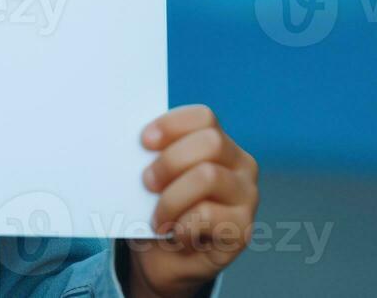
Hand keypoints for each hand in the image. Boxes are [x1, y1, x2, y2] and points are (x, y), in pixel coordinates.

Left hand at [123, 105, 258, 297]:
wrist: (163, 259)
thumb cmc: (157, 209)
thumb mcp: (153, 177)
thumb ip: (151, 156)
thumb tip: (129, 144)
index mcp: (219, 143)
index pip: (204, 118)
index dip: (172, 125)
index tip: (143, 142)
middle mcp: (241, 166)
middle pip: (210, 142)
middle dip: (170, 161)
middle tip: (147, 183)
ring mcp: (247, 197)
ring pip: (208, 176)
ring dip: (172, 199)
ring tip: (157, 218)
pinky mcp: (243, 229)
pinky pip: (208, 215)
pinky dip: (182, 226)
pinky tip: (176, 235)